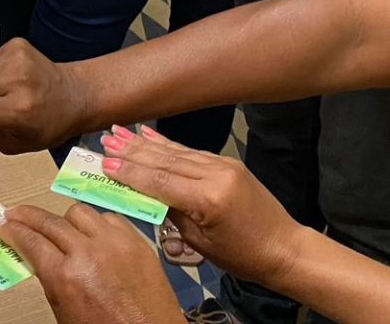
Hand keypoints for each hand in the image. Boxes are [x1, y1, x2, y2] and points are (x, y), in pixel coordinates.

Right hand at [0, 204, 182, 323]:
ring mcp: (116, 244)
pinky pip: (110, 218)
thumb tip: (36, 254)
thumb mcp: (65, 313)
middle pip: (50, 221)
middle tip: (17, 215)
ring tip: (59, 227)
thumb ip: (50, 279)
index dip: (14, 231)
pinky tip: (93, 233)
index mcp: (67, 277)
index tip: (6, 227)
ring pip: (80, 213)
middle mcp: (90, 253)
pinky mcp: (138, 242)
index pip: (31, 240)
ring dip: (65, 219)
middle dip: (29, 217)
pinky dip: (97, 223)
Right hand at [99, 127, 303, 291]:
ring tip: (119, 134)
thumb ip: (172, 213)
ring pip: (176, 152)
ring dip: (145, 143)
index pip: (160, 181)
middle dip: (132, 152)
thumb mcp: (200, 243)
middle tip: (105, 142)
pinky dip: (167, 144)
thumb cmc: (242, 255)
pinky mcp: (227, 162)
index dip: (130, 172)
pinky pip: (190, 152)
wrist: (284, 247)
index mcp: (208, 199)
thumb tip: (144, 193)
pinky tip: (149, 135)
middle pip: (164, 161)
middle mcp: (215, 174)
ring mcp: (222, 164)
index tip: (105, 163)